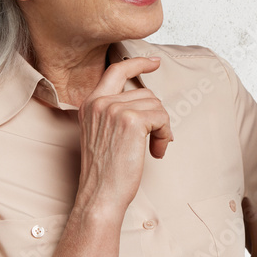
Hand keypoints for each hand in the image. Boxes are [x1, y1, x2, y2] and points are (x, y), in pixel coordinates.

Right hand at [75, 57, 172, 215]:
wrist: (100, 194)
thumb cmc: (105, 170)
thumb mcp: (102, 133)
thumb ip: (116, 112)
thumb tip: (148, 100)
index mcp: (91, 103)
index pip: (116, 71)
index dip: (138, 63)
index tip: (154, 62)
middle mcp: (100, 102)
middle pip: (146, 94)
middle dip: (156, 118)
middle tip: (154, 142)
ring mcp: (115, 109)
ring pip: (157, 106)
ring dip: (162, 128)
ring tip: (153, 149)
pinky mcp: (132, 120)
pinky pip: (162, 118)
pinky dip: (165, 135)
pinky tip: (156, 152)